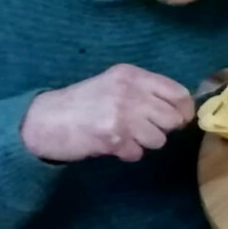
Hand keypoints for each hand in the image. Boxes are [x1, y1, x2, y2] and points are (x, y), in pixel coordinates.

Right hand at [21, 65, 193, 162]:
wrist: (43, 120)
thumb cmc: (82, 103)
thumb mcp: (114, 84)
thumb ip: (145, 91)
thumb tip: (182, 110)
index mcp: (132, 75)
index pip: (178, 93)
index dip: (184, 110)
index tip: (179, 119)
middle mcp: (130, 92)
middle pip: (172, 118)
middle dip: (163, 129)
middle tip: (144, 129)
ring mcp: (122, 115)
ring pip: (159, 139)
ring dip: (145, 143)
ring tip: (124, 136)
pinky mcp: (113, 138)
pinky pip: (138, 153)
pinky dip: (128, 153)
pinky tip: (111, 145)